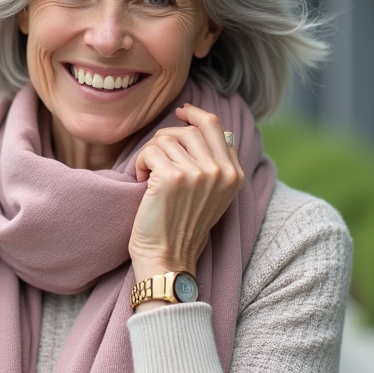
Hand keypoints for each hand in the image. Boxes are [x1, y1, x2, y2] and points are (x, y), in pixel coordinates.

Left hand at [129, 104, 244, 286]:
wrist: (168, 259)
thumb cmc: (183, 228)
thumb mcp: (213, 195)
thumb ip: (215, 163)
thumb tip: (204, 125)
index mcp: (233, 174)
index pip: (215, 126)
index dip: (195, 115)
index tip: (180, 113)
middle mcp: (220, 171)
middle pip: (188, 129)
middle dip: (166, 139)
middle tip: (155, 160)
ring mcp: (197, 173)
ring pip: (166, 139)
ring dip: (150, 155)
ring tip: (149, 177)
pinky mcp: (172, 177)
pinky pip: (149, 151)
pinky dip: (140, 164)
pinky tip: (142, 182)